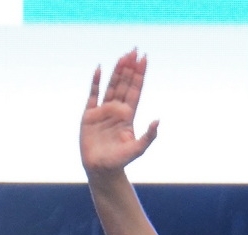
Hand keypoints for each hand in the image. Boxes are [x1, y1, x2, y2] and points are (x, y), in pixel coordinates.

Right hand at [81, 50, 159, 173]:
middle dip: (130, 68)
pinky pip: (93, 95)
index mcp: (129, 116)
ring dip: (116, 71)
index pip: (136, 90)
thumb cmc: (121, 161)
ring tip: (122, 56)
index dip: (140, 75)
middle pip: (125, 84)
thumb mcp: (138, 149)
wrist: (101, 169)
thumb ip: (149, 136)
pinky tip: (99, 69)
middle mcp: (117, 110)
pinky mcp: (89, 115)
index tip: (144, 59)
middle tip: (135, 50)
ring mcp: (103, 111)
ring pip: (111, 86)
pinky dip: (95, 82)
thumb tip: (158, 121)